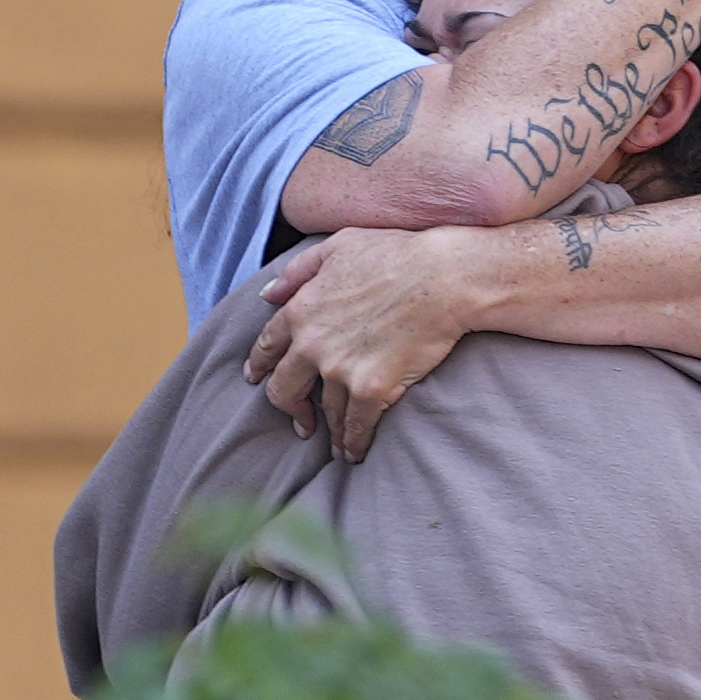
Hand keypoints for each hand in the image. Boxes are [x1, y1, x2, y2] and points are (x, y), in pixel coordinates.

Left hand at [244, 226, 479, 460]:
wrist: (442, 278)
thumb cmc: (396, 254)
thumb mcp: (337, 247)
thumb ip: (298, 271)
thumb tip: (267, 294)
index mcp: (300, 310)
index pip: (267, 346)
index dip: (260, 366)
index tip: (258, 379)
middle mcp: (312, 344)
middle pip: (284, 389)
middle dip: (290, 408)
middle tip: (300, 421)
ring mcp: (339, 370)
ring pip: (325, 411)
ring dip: (329, 431)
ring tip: (335, 445)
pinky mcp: (370, 389)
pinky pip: (355, 425)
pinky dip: (353, 443)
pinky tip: (355, 452)